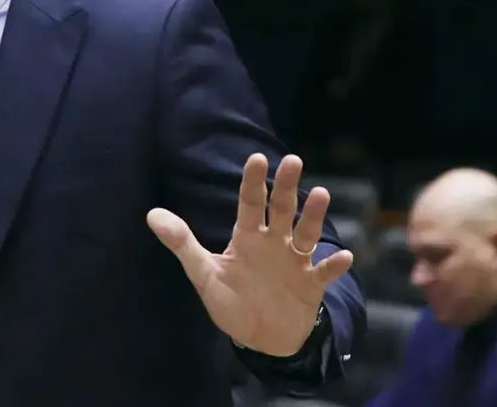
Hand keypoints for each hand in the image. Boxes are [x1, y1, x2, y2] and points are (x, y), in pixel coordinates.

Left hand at [147, 154, 353, 356]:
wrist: (258, 337)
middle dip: (286, 186)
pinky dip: (333, 266)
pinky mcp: (310, 287)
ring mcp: (294, 263)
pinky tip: (344, 256)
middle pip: (281, 210)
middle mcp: (274, 243)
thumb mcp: (203, 273)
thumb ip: (181, 243)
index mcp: (247, 237)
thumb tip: (151, 215)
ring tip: (321, 194)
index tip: (256, 158)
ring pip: (306, 235)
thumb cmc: (231, 300)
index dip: (253, 181)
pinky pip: (324, 274)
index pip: (250, 203)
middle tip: (292, 160)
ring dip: (313, 216)